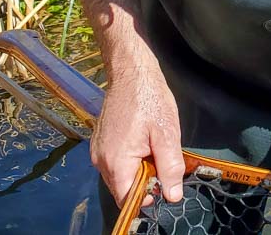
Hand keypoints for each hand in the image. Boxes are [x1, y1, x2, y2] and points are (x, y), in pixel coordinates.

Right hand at [92, 58, 184, 205]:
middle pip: (123, 189)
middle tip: (161, 159)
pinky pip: (115, 162)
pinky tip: (142, 140)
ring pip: (120, 176)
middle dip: (144, 181)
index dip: (148, 196)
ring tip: (152, 146)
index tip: (163, 182)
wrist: (131, 72)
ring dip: (138, 169)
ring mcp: (98, 151)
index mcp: (116, 161)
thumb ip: (170, 167)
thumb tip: (172, 196)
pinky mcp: (100, 142)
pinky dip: (130, 159)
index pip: (128, 198)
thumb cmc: (149, 98)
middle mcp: (101, 160)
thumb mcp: (167, 133)